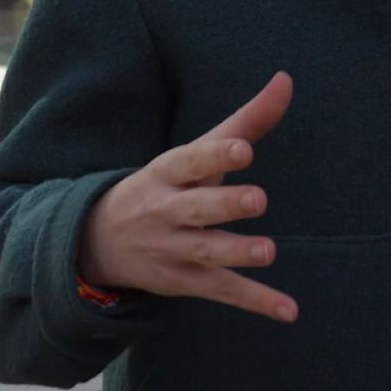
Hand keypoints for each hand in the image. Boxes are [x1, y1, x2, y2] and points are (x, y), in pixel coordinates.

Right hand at [79, 72, 297, 321]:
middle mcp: (166, 210)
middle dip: (225, 204)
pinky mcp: (185, 281)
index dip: (217, 156)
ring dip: (236, 253)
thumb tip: (287, 80)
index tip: (245, 150)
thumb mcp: (196, 152)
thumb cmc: (169, 184)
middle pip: (196, 208)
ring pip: (205, 252)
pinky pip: (222, 290)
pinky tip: (289, 310)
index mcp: (168, 171)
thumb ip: (246, 120)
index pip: (192, 161)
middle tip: (258, 199)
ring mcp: (173, 249)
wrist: (102, 238)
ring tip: (268, 251)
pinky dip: (256, 301)